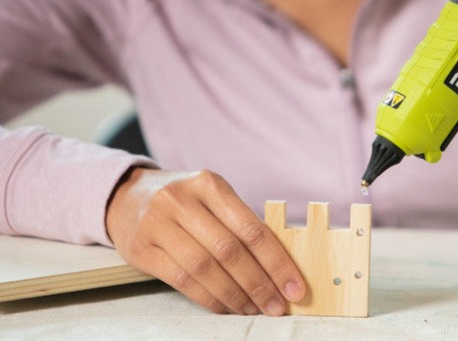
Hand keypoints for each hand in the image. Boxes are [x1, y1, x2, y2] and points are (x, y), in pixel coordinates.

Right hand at [106, 168, 305, 314]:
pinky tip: (226, 306)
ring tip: (253, 309)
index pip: (252, 229)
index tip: (294, 287)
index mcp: (209, 184)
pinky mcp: (141, 249)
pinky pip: (182, 281)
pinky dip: (209, 298)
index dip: (277, 262)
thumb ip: (240, 225)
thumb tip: (280, 268)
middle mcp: (181, 200)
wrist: (126, 198)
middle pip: (229, 250)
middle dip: (259, 283)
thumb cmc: (183, 202)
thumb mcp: (212, 198)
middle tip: (276, 305)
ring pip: (205, 268)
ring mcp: (157, 224)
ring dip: (235, 295)